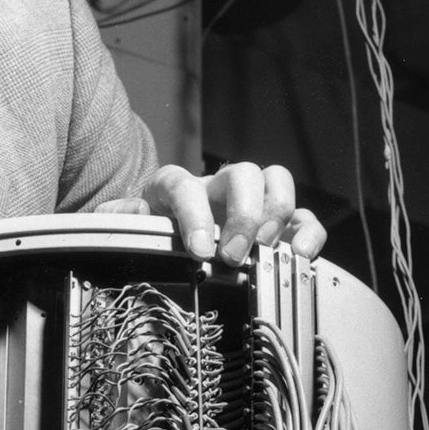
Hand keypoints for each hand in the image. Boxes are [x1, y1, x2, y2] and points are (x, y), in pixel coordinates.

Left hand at [95, 162, 326, 265]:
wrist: (169, 237)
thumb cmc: (151, 231)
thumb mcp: (128, 226)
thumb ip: (119, 218)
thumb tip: (125, 214)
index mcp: (174, 186)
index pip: (184, 184)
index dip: (194, 214)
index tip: (200, 250)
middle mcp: (215, 185)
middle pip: (241, 173)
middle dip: (243, 215)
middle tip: (233, 256)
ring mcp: (249, 200)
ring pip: (275, 180)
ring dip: (274, 216)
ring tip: (263, 253)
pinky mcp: (277, 224)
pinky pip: (303, 216)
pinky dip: (308, 232)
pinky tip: (300, 255)